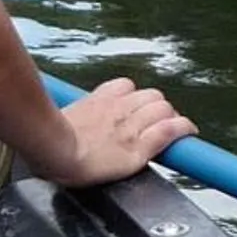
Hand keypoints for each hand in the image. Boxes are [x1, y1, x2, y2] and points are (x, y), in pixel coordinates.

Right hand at [30, 76, 195, 188]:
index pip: (126, 87)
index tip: (138, 107)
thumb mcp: (57, 117)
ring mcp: (130, 126)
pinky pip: (169, 130)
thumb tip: (52, 118)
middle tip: (157, 122)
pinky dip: (183, 128)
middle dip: (157, 107)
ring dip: (170, 116)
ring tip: (172, 129)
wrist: (53, 149)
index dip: (136, 97)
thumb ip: (68, 114)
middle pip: (150, 96)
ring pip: (163, 109)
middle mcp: (118, 108)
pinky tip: (190, 132)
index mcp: (98, 100)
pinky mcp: (138, 147)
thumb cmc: (47, 138)